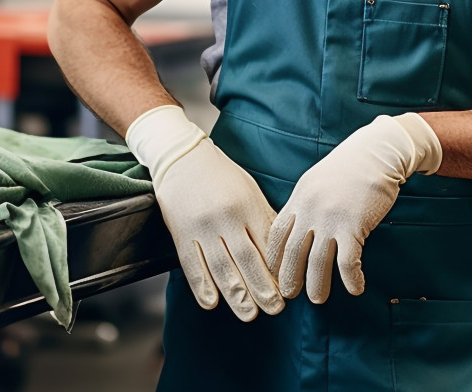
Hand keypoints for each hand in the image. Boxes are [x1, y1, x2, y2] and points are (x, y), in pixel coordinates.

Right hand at [126, 105, 283, 320]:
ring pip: (221, 267)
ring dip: (236, 294)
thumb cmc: (222, 175)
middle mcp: (226, 218)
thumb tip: (282, 245)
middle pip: (247, 259)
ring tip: (249, 314)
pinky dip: (202, 286)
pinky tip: (212, 303)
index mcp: (247, 205)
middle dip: (263, 287)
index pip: (267, 243)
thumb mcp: (249, 190)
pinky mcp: (181, 234)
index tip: (290, 287)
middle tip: (276, 308)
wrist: (183, 157)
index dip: (278, 268)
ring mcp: (202, 227)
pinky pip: (192, 265)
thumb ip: (264, 216)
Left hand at [266, 113, 440, 303]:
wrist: (378, 152)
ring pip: (317, 262)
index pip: (277, 234)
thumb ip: (305, 203)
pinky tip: (356, 288)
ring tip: (318, 298)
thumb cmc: (350, 166)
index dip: (274, 257)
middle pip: (293, 252)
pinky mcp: (354, 225)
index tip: (274, 273)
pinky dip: (351, 280)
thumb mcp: (317, 180)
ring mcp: (331, 218)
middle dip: (289, 278)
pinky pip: (348, 262)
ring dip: (317, 285)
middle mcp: (311, 209)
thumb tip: (297, 227)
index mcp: (300, 198)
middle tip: (290, 294)